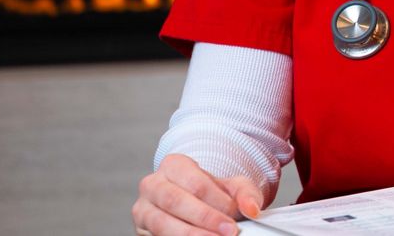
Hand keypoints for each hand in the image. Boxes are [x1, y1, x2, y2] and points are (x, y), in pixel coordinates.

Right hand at [132, 153, 264, 235]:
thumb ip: (245, 193)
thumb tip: (252, 209)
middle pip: (175, 201)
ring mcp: (143, 209)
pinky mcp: (141, 230)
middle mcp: (152, 184)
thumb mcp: (231, 186)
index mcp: (173, 165)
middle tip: (228, 232)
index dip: (217, 201)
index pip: (196, 183)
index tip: (235, 215)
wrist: (193, 202)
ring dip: (190, 234)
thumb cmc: (210, 193)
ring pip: (161, 223)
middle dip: (204, 219)